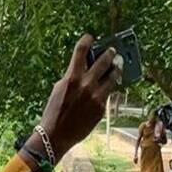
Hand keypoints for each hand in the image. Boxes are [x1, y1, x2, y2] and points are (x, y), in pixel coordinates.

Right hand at [26, 35, 117, 161]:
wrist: (56, 135)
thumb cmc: (53, 112)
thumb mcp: (58, 90)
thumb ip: (71, 78)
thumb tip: (82, 69)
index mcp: (71, 78)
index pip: (81, 51)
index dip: (87, 40)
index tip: (90, 37)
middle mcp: (86, 85)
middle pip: (103, 61)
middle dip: (109, 53)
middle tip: (112, 50)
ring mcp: (96, 96)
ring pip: (112, 77)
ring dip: (116, 69)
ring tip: (118, 66)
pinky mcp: (102, 107)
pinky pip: (108, 92)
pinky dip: (109, 87)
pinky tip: (109, 85)